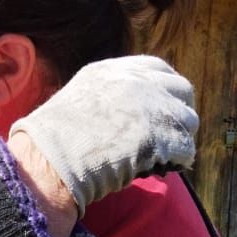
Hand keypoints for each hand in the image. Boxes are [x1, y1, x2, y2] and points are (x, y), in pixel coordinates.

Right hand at [8, 56, 197, 213]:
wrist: (48, 159)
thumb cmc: (52, 141)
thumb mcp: (79, 98)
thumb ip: (107, 97)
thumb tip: (127, 116)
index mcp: (113, 70)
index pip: (157, 68)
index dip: (165, 90)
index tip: (164, 108)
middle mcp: (136, 82)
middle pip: (181, 89)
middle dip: (179, 112)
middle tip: (170, 135)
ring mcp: (150, 106)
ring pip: (187, 120)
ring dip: (179, 139)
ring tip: (162, 157)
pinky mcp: (160, 135)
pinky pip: (186, 148)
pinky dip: (178, 160)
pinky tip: (162, 168)